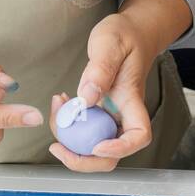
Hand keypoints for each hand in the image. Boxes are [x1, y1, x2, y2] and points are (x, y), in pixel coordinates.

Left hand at [49, 13, 156, 171]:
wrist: (130, 34)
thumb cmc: (125, 36)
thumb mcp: (111, 43)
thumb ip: (100, 69)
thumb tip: (86, 97)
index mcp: (133, 101)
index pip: (138, 136)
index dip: (120, 149)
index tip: (98, 146)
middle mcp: (123, 116)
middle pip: (113, 156)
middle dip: (85, 161)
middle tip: (58, 148)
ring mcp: (109, 118)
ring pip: (93, 149)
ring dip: (69, 145)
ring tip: (56, 114)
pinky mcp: (96, 115)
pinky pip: (81, 133)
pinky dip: (66, 128)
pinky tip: (59, 105)